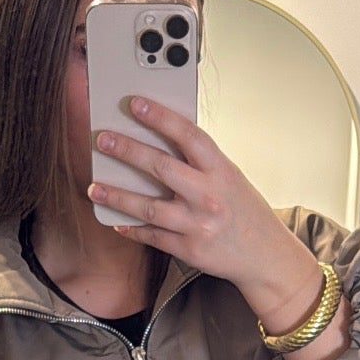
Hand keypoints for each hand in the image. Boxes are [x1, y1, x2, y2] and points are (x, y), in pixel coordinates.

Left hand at [87, 92, 323, 323]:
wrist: (265, 256)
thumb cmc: (244, 211)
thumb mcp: (230, 178)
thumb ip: (201, 162)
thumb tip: (162, 138)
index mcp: (221, 170)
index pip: (188, 136)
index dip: (160, 117)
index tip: (135, 103)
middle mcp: (209, 196)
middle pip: (162, 168)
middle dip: (128, 151)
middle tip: (102, 140)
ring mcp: (197, 224)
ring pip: (149, 207)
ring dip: (118, 196)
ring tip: (94, 187)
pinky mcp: (189, 249)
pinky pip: (153, 236)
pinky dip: (132, 229)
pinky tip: (115, 220)